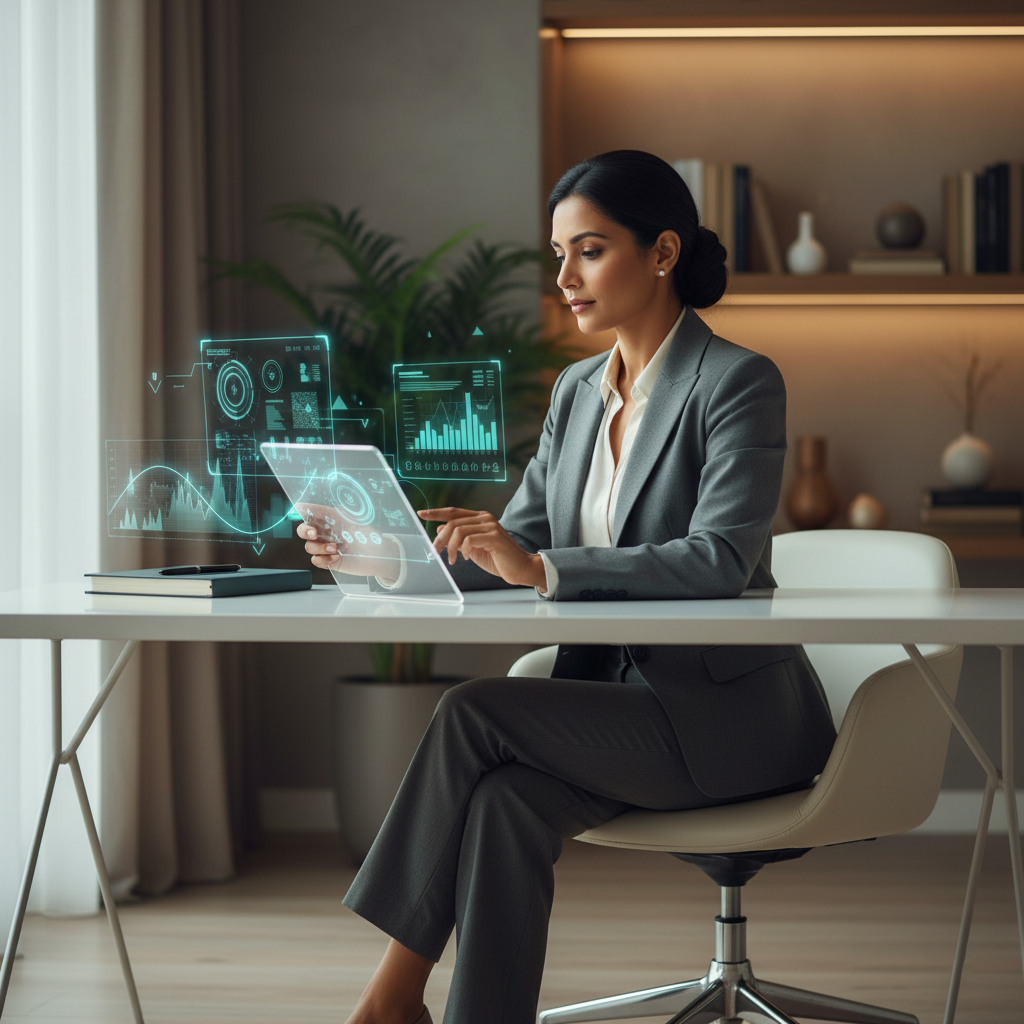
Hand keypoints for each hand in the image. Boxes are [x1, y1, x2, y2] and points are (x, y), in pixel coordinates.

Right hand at [296, 503, 400, 579]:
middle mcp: (325, 533)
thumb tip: (308, 505)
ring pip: (309, 547)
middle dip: (304, 531)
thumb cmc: (367, 534)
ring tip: (335, 548)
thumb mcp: (350, 518)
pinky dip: (323, 559)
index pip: (309, 514)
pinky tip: (336, 557)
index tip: (302, 512)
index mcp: (329, 520)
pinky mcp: (329, 561)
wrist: (378, 554)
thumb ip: (330, 512)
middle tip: (314, 533)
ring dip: (320, 547)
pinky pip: (316, 561)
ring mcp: (326, 548)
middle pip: (303, 531)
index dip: (302, 513)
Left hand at [418, 508, 545, 588]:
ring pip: (458, 531)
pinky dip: (464, 550)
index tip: (421, 514)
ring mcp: (490, 526)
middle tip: (435, 551)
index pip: (453, 512)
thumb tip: (441, 529)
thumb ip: (459, 538)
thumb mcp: (473, 548)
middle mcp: (485, 518)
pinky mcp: (494, 537)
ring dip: (450, 548)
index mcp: (480, 518)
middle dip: (440, 538)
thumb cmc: (498, 559)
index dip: (436, 512)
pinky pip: (469, 540)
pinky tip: (468, 558)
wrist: (520, 568)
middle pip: (453, 522)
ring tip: (452, 560)